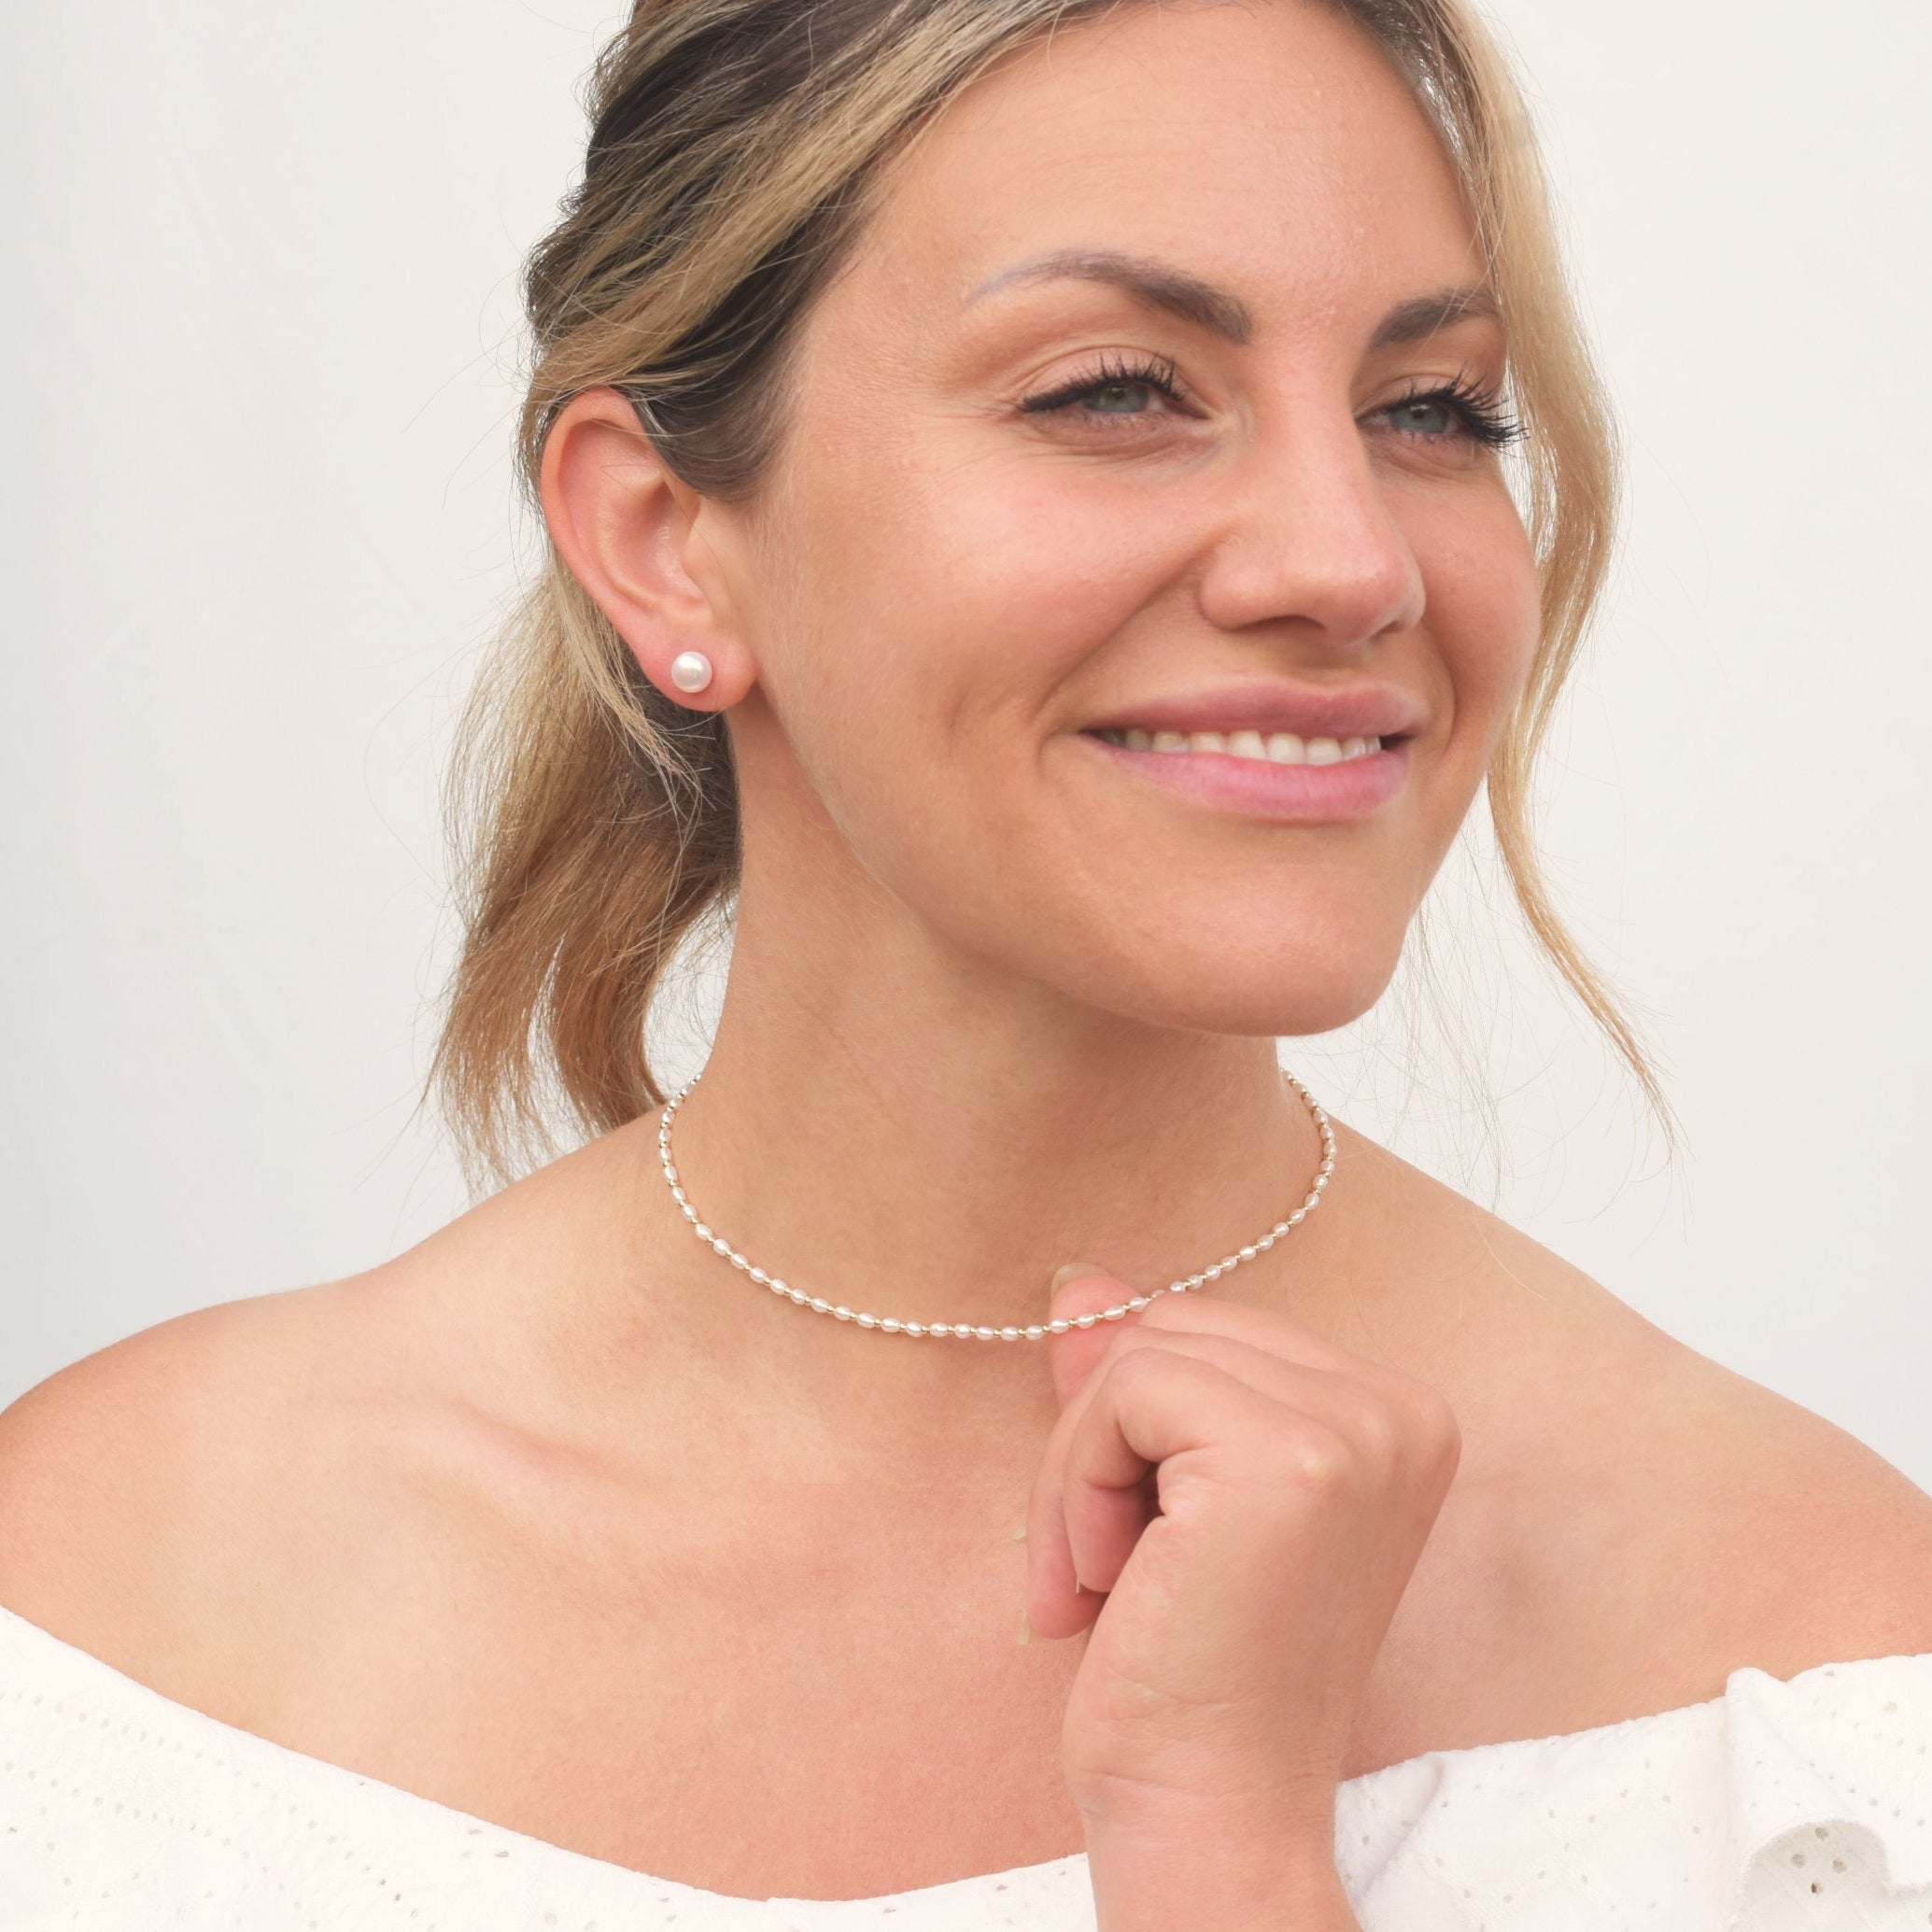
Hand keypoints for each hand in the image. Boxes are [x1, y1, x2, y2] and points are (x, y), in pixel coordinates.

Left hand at [1024, 1266, 1460, 1930]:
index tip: (1135, 1548)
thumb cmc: (1186, 1672)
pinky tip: (1111, 1580)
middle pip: (1174, 1325)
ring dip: (1081, 1472)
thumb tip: (1079, 1279)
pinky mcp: (1291, 1456)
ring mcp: (1356, 1430)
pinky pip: (1127, 1387)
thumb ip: (1135, 1379)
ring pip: (1140, 1352)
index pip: (1211, 1331)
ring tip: (1109, 1580)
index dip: (1136, 1431)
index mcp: (1393, 1415)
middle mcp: (1399, 1410)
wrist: (1209, 1814)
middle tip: (1109, 1568)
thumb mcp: (1162, 1496)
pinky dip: (1080, 1485)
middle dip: (1101, 1442)